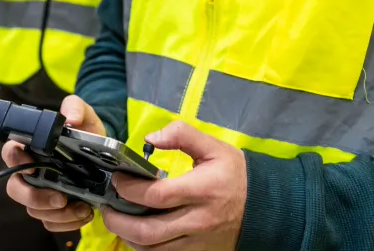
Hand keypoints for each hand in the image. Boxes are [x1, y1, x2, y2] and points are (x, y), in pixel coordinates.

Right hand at [2, 95, 105, 231]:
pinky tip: (84, 213)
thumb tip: (71, 119)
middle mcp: (30, 171)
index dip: (16, 161)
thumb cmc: (86, 132)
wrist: (104, 153)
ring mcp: (40, 191)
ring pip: (33, 209)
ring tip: (82, 207)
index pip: (11, 152)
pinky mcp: (52, 208)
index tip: (32, 166)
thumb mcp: (85, 114)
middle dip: (35, 197)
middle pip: (15, 188)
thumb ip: (75, 107)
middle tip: (60, 198)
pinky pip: (50, 222)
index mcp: (31, 146)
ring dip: (57, 213)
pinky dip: (66, 223)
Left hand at [101, 121, 246, 250]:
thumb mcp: (213, 146)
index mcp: (200, 191)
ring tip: (118, 220)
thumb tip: (150, 138)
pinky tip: (138, 234)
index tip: (117, 179)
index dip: (129, 189)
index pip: (156, 196)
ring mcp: (198, 242)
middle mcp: (197, 221)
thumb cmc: (236, 175)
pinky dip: (145, 248)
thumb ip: (181, 135)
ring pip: (152, 250)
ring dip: (128, 237)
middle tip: (106, 208)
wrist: (266, 208)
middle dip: (118, 222)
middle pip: (147, 231)